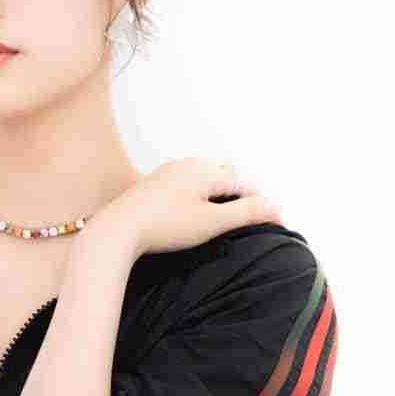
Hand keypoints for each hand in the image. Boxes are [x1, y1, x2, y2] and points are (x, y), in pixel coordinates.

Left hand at [105, 158, 282, 258]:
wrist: (117, 230)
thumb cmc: (164, 226)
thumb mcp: (213, 222)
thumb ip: (247, 212)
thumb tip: (277, 206)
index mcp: (207, 170)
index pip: (245, 184)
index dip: (260, 205)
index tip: (274, 225)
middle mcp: (189, 164)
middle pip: (226, 176)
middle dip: (240, 195)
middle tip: (248, 220)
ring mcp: (169, 173)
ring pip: (205, 179)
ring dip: (218, 196)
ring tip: (223, 220)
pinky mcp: (154, 186)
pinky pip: (186, 186)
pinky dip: (198, 198)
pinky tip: (192, 216)